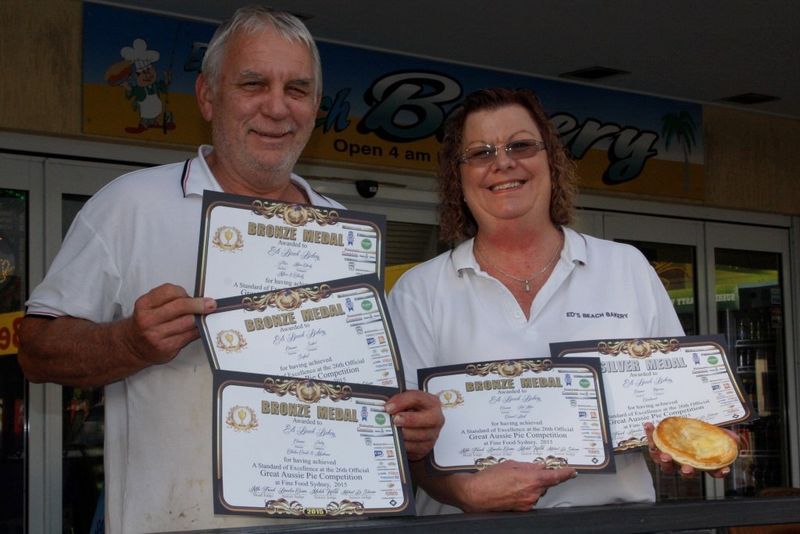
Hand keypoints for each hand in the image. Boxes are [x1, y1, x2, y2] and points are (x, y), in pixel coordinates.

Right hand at [122, 283, 215, 364]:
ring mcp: (157, 335)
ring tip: (201, 316)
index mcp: (144, 305)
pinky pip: (190, 335)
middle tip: (211, 304)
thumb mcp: (149, 306)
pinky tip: (199, 327)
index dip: (183, 292)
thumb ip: (169, 300)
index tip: (190, 295)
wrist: (133, 346)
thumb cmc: (146, 323)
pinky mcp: (167, 348)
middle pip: (181, 306)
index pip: (170, 291)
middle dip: (199, 304)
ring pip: (188, 321)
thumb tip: (197, 298)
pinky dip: (198, 330)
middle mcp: (148, 320)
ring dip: (199, 318)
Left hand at [385, 390, 443, 460]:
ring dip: (404, 434)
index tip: (389, 407)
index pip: (417, 398)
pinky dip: (405, 445)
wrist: (417, 422)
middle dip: (409, 419)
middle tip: (395, 420)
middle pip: (427, 419)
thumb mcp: (406, 400)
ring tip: (394, 431)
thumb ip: (398, 401)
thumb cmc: (412, 410)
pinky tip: (397, 440)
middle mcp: (436, 418)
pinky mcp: (427, 447)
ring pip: (420, 436)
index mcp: (431, 402)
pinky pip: (416, 449)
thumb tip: (388, 408)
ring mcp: (433, 434)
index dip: (402, 402)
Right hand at [459, 460, 576, 511]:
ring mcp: (527, 503)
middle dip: (537, 477)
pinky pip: (528, 498)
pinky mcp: (521, 509)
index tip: (571, 471)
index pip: (555, 476)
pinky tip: (509, 488)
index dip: (565, 473)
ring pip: (535, 491)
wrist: (475, 494)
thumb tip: (538, 466)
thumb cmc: (489, 479)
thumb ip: (528, 466)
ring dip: (528, 484)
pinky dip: (523, 492)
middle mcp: (532, 494)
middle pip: (544, 483)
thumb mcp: (510, 465)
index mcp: (532, 480)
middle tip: (523, 472)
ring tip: (511, 480)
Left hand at [644, 422, 736, 478]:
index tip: (724, 470)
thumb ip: (724, 436)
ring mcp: (670, 458)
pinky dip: (650, 435)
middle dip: (687, 472)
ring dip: (664, 460)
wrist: (679, 426)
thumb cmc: (698, 433)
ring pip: (665, 465)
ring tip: (664, 455)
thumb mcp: (713, 433)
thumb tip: (735, 438)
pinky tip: (649, 425)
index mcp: (700, 462)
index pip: (712, 472)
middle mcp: (685, 463)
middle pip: (686, 473)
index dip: (718, 473)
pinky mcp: (657, 448)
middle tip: (688, 469)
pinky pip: (652, 445)